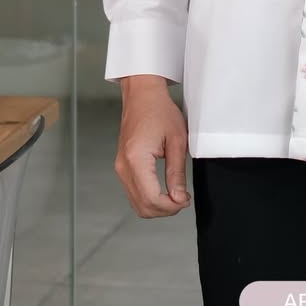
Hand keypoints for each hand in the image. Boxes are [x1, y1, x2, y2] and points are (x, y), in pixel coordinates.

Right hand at [115, 74, 191, 216]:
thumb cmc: (159, 111)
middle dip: (165, 210)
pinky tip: (164, 190)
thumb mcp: (177, 140)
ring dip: (157, 206)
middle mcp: (123, 167)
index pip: (151, 199)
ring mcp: (119, 168)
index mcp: (136, 159)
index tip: (185, 200)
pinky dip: (149, 198)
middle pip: (142, 207)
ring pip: (136, 204)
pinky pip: (133, 193)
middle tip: (183, 199)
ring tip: (176, 195)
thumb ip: (176, 173)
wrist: (142, 96)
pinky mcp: (121, 167)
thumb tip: (179, 199)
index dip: (171, 207)